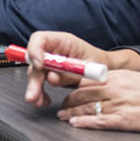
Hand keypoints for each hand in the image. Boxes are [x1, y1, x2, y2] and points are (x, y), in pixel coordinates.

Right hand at [21, 31, 139, 105]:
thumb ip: (71, 72)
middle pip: (35, 60)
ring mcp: (50, 62)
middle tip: (33, 95)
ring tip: (38, 102)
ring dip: (35, 89)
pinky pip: (40, 83)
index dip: (34, 50)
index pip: (39, 39)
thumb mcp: (89, 66)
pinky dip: (41, 93)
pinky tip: (45, 100)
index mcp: (63, 41)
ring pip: (35, 73)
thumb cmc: (100, 62)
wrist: (106, 70)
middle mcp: (53, 50)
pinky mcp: (50, 73)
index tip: (39, 66)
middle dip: (33, 79)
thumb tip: (52, 77)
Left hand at [54, 70, 139, 132]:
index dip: (74, 86)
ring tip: (64, 116)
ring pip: (87, 108)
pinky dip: (84, 122)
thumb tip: (101, 85)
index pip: (87, 80)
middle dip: (69, 101)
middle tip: (62, 105)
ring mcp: (119, 105)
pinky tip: (75, 123)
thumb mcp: (136, 78)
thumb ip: (117, 81)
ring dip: (71, 112)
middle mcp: (116, 89)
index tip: (68, 90)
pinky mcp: (125, 120)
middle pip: (83, 94)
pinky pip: (99, 121)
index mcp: (118, 77)